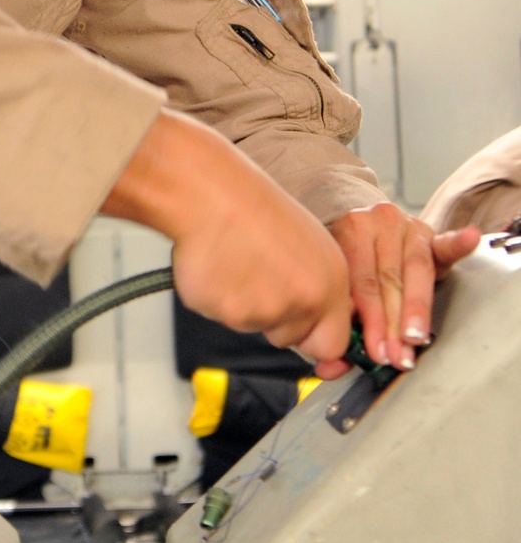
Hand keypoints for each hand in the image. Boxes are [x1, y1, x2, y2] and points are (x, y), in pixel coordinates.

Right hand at [101, 109, 351, 368]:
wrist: (209, 192)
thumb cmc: (252, 207)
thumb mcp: (308, 244)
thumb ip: (317, 287)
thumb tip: (316, 324)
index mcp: (330, 282)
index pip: (334, 343)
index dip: (319, 346)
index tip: (312, 350)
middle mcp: (301, 301)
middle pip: (291, 340)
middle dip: (277, 321)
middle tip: (261, 280)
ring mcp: (262, 311)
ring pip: (254, 326)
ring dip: (244, 303)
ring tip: (237, 260)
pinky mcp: (224, 313)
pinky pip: (221, 316)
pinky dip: (217, 297)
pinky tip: (218, 264)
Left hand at [321, 203, 480, 375]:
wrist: (361, 227)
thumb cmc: (349, 261)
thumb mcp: (338, 280)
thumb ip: (339, 318)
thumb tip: (331, 363)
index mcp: (349, 231)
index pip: (362, 281)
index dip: (371, 320)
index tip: (377, 350)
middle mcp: (378, 223)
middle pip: (389, 278)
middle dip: (394, 323)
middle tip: (396, 353)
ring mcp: (408, 227)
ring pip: (416, 269)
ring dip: (417, 308)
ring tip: (416, 337)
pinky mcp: (432, 234)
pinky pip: (446, 242)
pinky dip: (459, 244)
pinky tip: (469, 240)